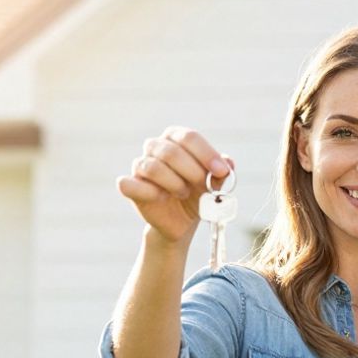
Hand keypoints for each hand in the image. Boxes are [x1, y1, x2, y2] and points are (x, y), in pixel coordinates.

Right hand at [117, 127, 232, 243]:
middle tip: (202, 185)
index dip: (206, 154)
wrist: (182, 220)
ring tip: (184, 193)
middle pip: (171, 151)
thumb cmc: (198, 195)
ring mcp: (139, 165)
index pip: (189, 137)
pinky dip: (149, 192)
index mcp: (176, 139)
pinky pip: (129, 184)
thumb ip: (222, 173)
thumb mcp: (214, 185)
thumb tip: (228, 164)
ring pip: (153, 167)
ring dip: (174, 183)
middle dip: (192, 171)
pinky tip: (162, 197)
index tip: (221, 171)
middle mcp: (155, 147)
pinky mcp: (130, 185)